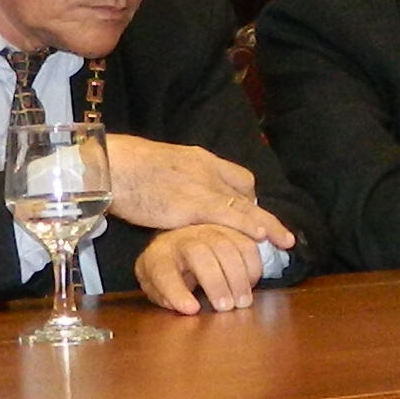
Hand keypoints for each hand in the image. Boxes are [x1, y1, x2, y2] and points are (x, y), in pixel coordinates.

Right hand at [102, 134, 299, 254]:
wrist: (115, 165)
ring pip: (244, 205)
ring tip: (284, 240)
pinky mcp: (195, 204)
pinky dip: (250, 226)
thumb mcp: (156, 167)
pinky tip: (264, 237)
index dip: (244, 194)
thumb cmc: (125, 168)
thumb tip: (169, 191)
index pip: (233, 174)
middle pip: (244, 189)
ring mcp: (203, 186)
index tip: (248, 208)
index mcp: (196, 159)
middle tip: (274, 232)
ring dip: (266, 224)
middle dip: (260, 212)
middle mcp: (206, 169)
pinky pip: (231, 217)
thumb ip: (171, 179)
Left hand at [130, 221, 269, 312]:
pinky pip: (247, 244)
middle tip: (226, 308)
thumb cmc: (168, 271)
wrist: (179, 242)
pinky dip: (253, 266)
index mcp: (159, 256)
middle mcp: (183, 238)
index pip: (163, 272)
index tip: (192, 310)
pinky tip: (251, 284)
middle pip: (199, 254)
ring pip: (226, 247)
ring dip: (238, 277)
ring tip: (243, 302)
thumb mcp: (156, 287)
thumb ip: (167, 297)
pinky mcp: (230, 229)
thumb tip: (188, 308)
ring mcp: (208, 230)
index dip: (176, 292)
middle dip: (216, 283)